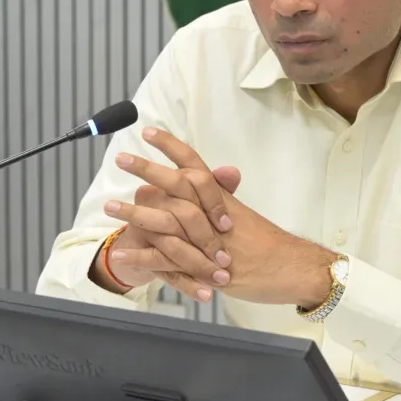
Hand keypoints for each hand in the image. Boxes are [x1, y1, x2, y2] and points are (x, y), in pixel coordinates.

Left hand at [113, 128, 336, 306]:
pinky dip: (141, 256)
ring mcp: (207, 239)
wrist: (292, 269)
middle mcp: (213, 213)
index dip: (171, 146)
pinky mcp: (203, 265)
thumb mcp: (245, 216)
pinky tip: (121, 253)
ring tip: (108, 205)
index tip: (148, 131)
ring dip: (134, 212)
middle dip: (146, 168)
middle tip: (121, 157)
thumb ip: (225, 198)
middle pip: (176, 183)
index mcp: (221, 199)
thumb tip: (218, 179)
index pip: (194, 164)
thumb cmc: (270, 245)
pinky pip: (166, 259)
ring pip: (165, 219)